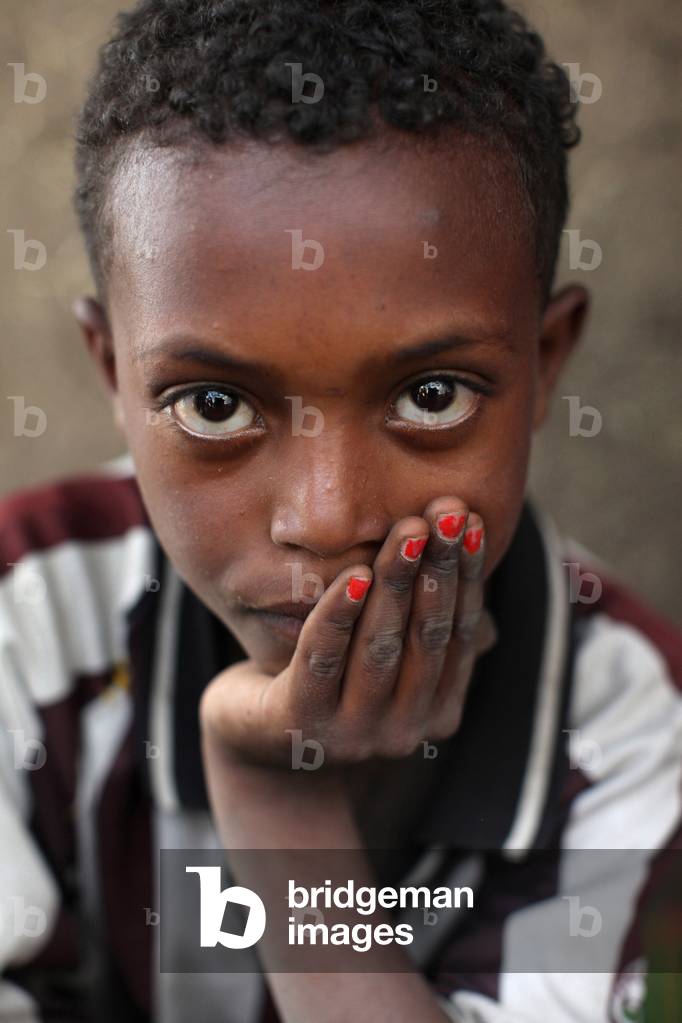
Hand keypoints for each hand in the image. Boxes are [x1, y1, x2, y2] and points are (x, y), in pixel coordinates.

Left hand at [199, 497, 496, 767]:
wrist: (254, 743)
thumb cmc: (327, 682)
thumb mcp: (381, 653)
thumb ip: (422, 622)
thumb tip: (470, 562)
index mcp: (436, 710)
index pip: (460, 633)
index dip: (467, 574)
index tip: (470, 519)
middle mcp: (404, 730)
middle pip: (428, 636)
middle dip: (439, 568)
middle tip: (447, 512)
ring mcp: (354, 733)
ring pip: (381, 645)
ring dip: (397, 581)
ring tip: (407, 530)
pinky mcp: (302, 723)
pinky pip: (323, 659)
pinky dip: (339, 614)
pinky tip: (354, 575)